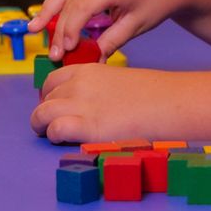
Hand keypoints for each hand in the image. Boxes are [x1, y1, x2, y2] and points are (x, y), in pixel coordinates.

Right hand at [27, 0, 189, 60]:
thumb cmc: (156, 2)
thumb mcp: (135, 26)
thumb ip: (111, 42)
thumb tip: (92, 61)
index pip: (80, 10)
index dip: (69, 31)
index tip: (65, 52)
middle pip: (69, 3)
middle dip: (58, 29)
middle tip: (52, 53)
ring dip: (49, 7)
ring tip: (34, 27)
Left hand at [30, 63, 192, 144]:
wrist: (168, 102)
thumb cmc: (150, 95)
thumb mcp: (116, 80)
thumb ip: (95, 89)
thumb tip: (85, 105)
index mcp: (86, 70)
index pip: (52, 81)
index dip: (50, 97)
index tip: (54, 108)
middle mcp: (78, 83)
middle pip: (46, 98)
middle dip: (46, 112)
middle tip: (52, 125)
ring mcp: (80, 103)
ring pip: (42, 113)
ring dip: (42, 125)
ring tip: (51, 135)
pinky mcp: (87, 125)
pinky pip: (54, 129)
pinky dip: (54, 135)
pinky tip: (64, 139)